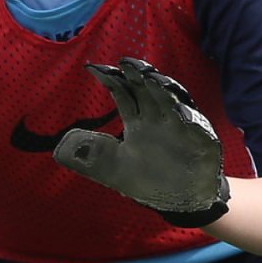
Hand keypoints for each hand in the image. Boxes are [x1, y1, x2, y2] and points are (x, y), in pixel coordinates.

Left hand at [53, 57, 229, 223]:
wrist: (181, 200)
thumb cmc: (150, 180)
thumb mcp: (113, 169)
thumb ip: (90, 156)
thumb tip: (59, 149)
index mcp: (138, 120)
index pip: (122, 93)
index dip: (109, 79)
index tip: (91, 68)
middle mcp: (158, 117)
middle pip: (147, 88)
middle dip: (137, 74)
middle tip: (124, 62)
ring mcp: (181, 126)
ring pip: (172, 99)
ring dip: (163, 88)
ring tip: (151, 78)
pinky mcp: (202, 139)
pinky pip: (196, 125)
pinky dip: (188, 117)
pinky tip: (180, 110)